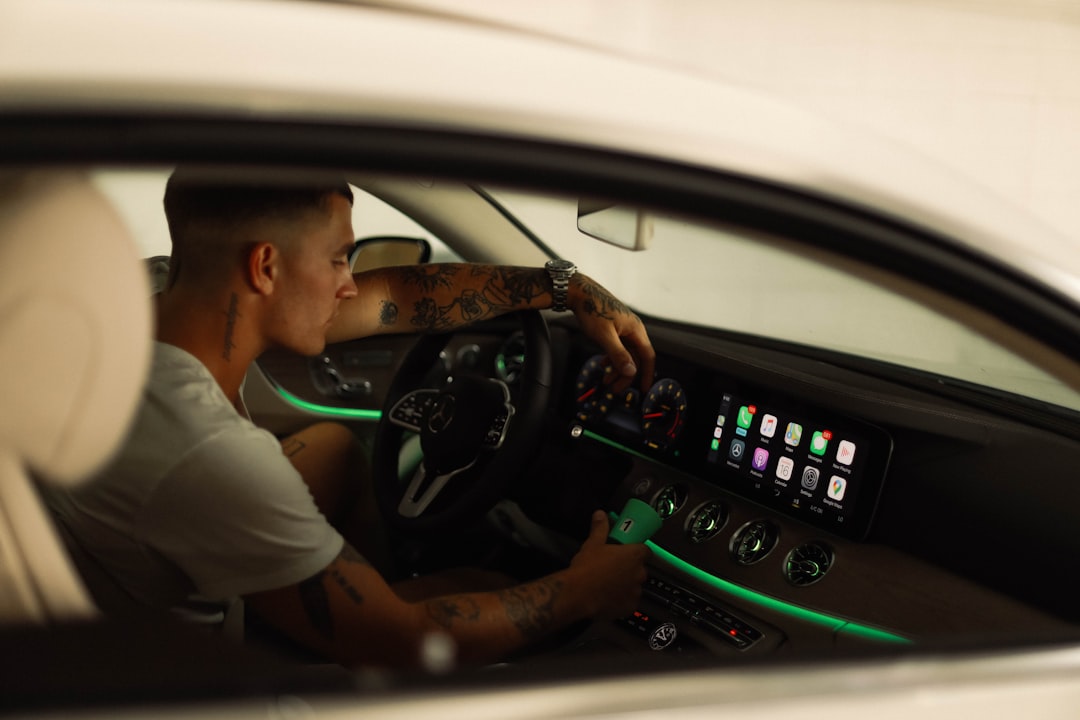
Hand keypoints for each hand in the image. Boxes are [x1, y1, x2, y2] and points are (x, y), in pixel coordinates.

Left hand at [567, 274, 655, 392]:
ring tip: (605, 380)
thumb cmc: (592, 310)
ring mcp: (623, 329)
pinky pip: (618, 348)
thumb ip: (618, 354)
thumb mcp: (604, 336)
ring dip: (617, 369)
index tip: (644, 389)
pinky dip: (612, 359)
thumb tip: (632, 372)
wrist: (579, 291)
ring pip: (625, 354)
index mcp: (635, 330)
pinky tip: (603, 364)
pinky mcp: (614, 328)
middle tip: (614, 389)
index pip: (648, 356)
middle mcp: (633, 329)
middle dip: (625, 375)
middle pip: (635, 358)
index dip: (647, 374)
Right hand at [567, 510, 650, 619]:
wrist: (579, 594)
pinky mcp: (630, 608)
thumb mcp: (593, 544)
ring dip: (626, 584)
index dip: (637, 550)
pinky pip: (629, 601)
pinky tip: (608, 598)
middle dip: (630, 568)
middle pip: (639, 569)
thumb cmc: (588, 567)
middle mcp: (639, 573)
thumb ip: (600, 528)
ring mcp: (636, 592)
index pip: (645, 550)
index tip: (627, 551)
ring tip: (609, 585)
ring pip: (634, 586)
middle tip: (613, 568)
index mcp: (634, 556)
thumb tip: (600, 514)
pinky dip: (622, 600)